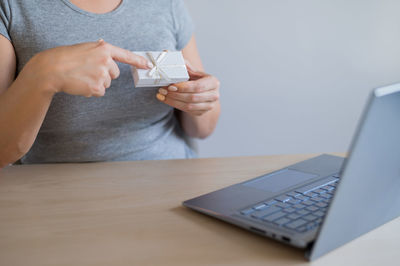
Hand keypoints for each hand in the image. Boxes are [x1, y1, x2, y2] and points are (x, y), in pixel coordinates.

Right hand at [20, 39, 151, 96]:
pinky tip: (81, 84)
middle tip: (88, 71)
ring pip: (107, 84)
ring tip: (82, 77)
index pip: (126, 55)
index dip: (138, 61)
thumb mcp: (85, 48)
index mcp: (104, 49)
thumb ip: (98, 49)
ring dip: (97, 83)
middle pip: (115, 74)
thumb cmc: (66, 57)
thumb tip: (103, 43)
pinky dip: (92, 91)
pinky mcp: (98, 88)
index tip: (148, 65)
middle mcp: (106, 61)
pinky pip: (100, 92)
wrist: (52, 69)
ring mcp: (103, 75)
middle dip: (105, 74)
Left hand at [156, 62, 219, 115]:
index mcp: (213, 82)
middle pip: (193, 97)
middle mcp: (214, 95)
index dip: (184, 87)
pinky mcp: (201, 112)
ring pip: (189, 106)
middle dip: (176, 94)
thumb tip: (166, 53)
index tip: (171, 85)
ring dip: (173, 100)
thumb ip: (181, 62)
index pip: (198, 87)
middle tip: (162, 89)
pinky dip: (174, 105)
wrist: (200, 90)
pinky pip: (187, 111)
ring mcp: (209, 106)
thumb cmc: (194, 78)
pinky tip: (165, 99)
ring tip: (162, 94)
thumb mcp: (191, 69)